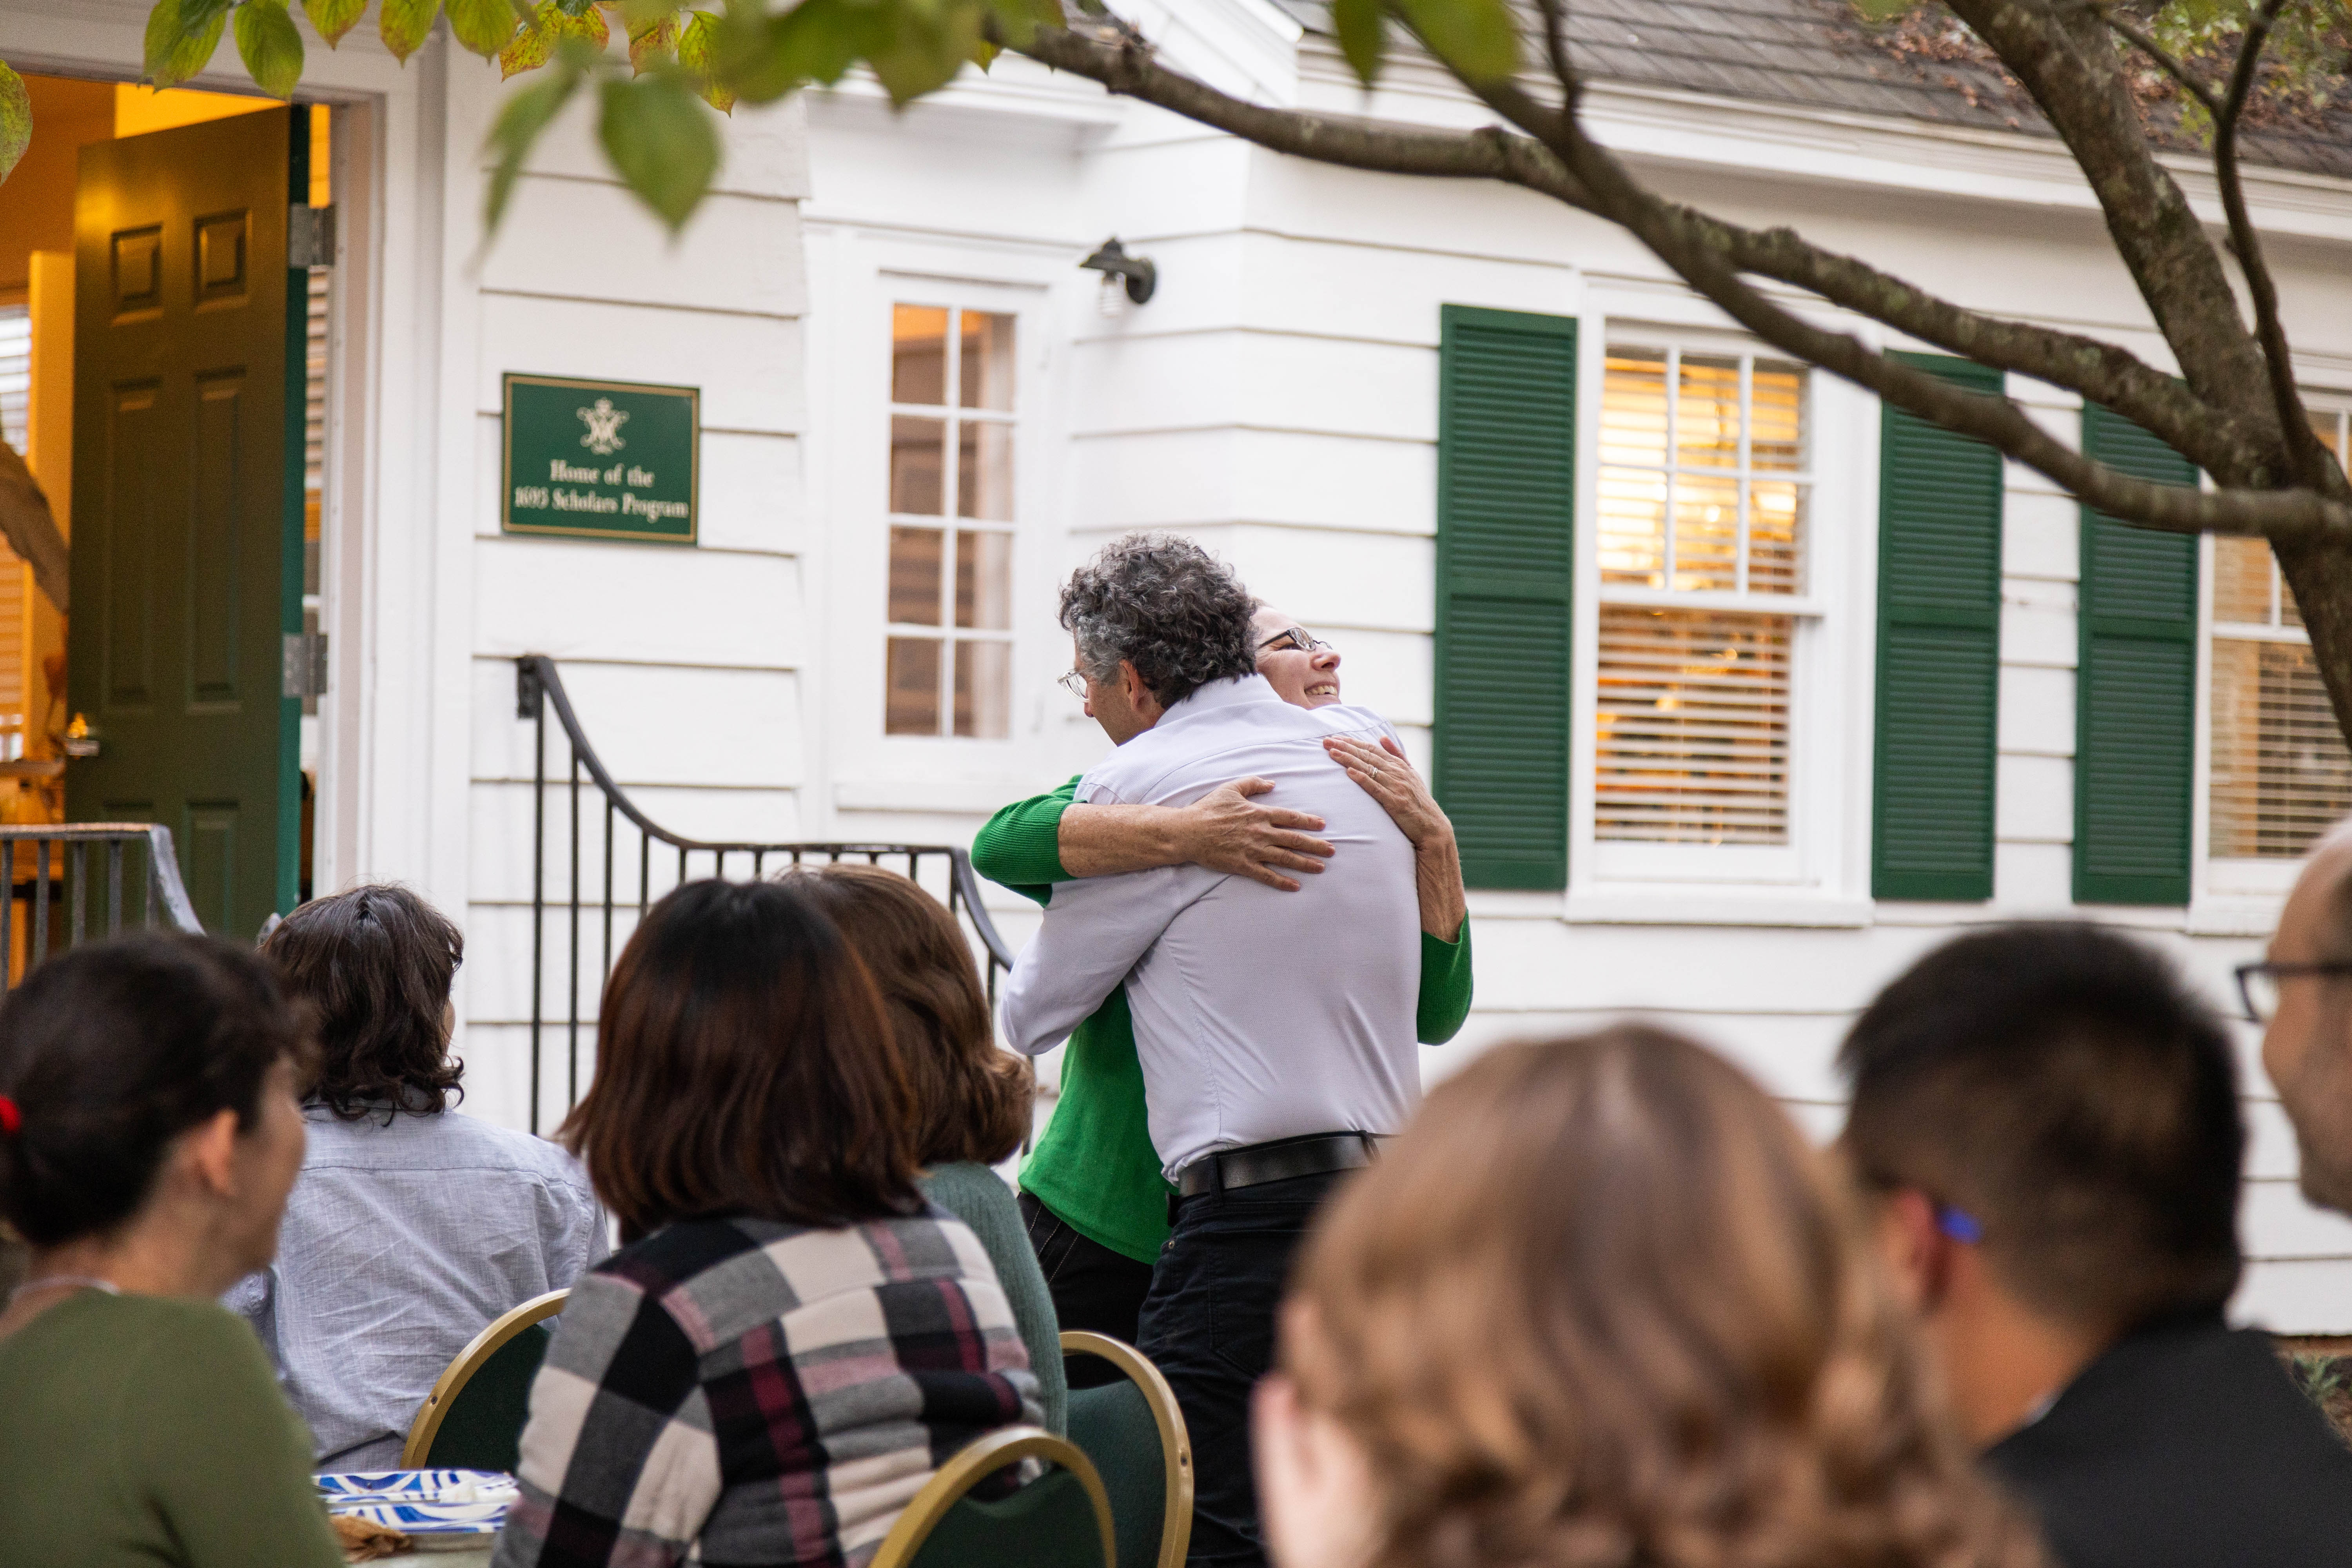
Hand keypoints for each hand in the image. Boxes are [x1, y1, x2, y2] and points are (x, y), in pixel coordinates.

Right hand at [1177, 778, 1334, 890]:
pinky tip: (1295, 886)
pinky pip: (1267, 876)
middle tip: (1332, 850)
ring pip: (1285, 858)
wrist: (1189, 831)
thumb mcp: (1231, 788)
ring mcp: (1253, 850)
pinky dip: (1282, 882)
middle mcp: (1260, 832)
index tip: (1322, 825)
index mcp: (1259, 813)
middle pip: (1294, 839)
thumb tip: (1273, 783)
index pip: (1290, 817)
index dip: (1308, 821)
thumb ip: (1253, 783)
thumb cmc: (1209, 809)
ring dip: (1305, 863)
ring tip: (1321, 867)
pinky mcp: (1243, 865)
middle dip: (1315, 845)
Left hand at [1323, 736, 1452, 852]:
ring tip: (1332, 753)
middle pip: (1367, 756)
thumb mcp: (1411, 774)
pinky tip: (1349, 773)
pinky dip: (1362, 779)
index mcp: (1399, 765)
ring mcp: (1397, 787)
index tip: (1335, 737)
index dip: (1352, 742)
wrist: (1433, 827)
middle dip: (1345, 747)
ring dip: (1349, 760)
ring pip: (1369, 769)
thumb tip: (1382, 737)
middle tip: (1326, 741)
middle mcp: (1398, 773)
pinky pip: (1375, 788)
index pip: (1372, 749)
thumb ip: (1397, 755)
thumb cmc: (1419, 801)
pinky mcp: (1395, 802)